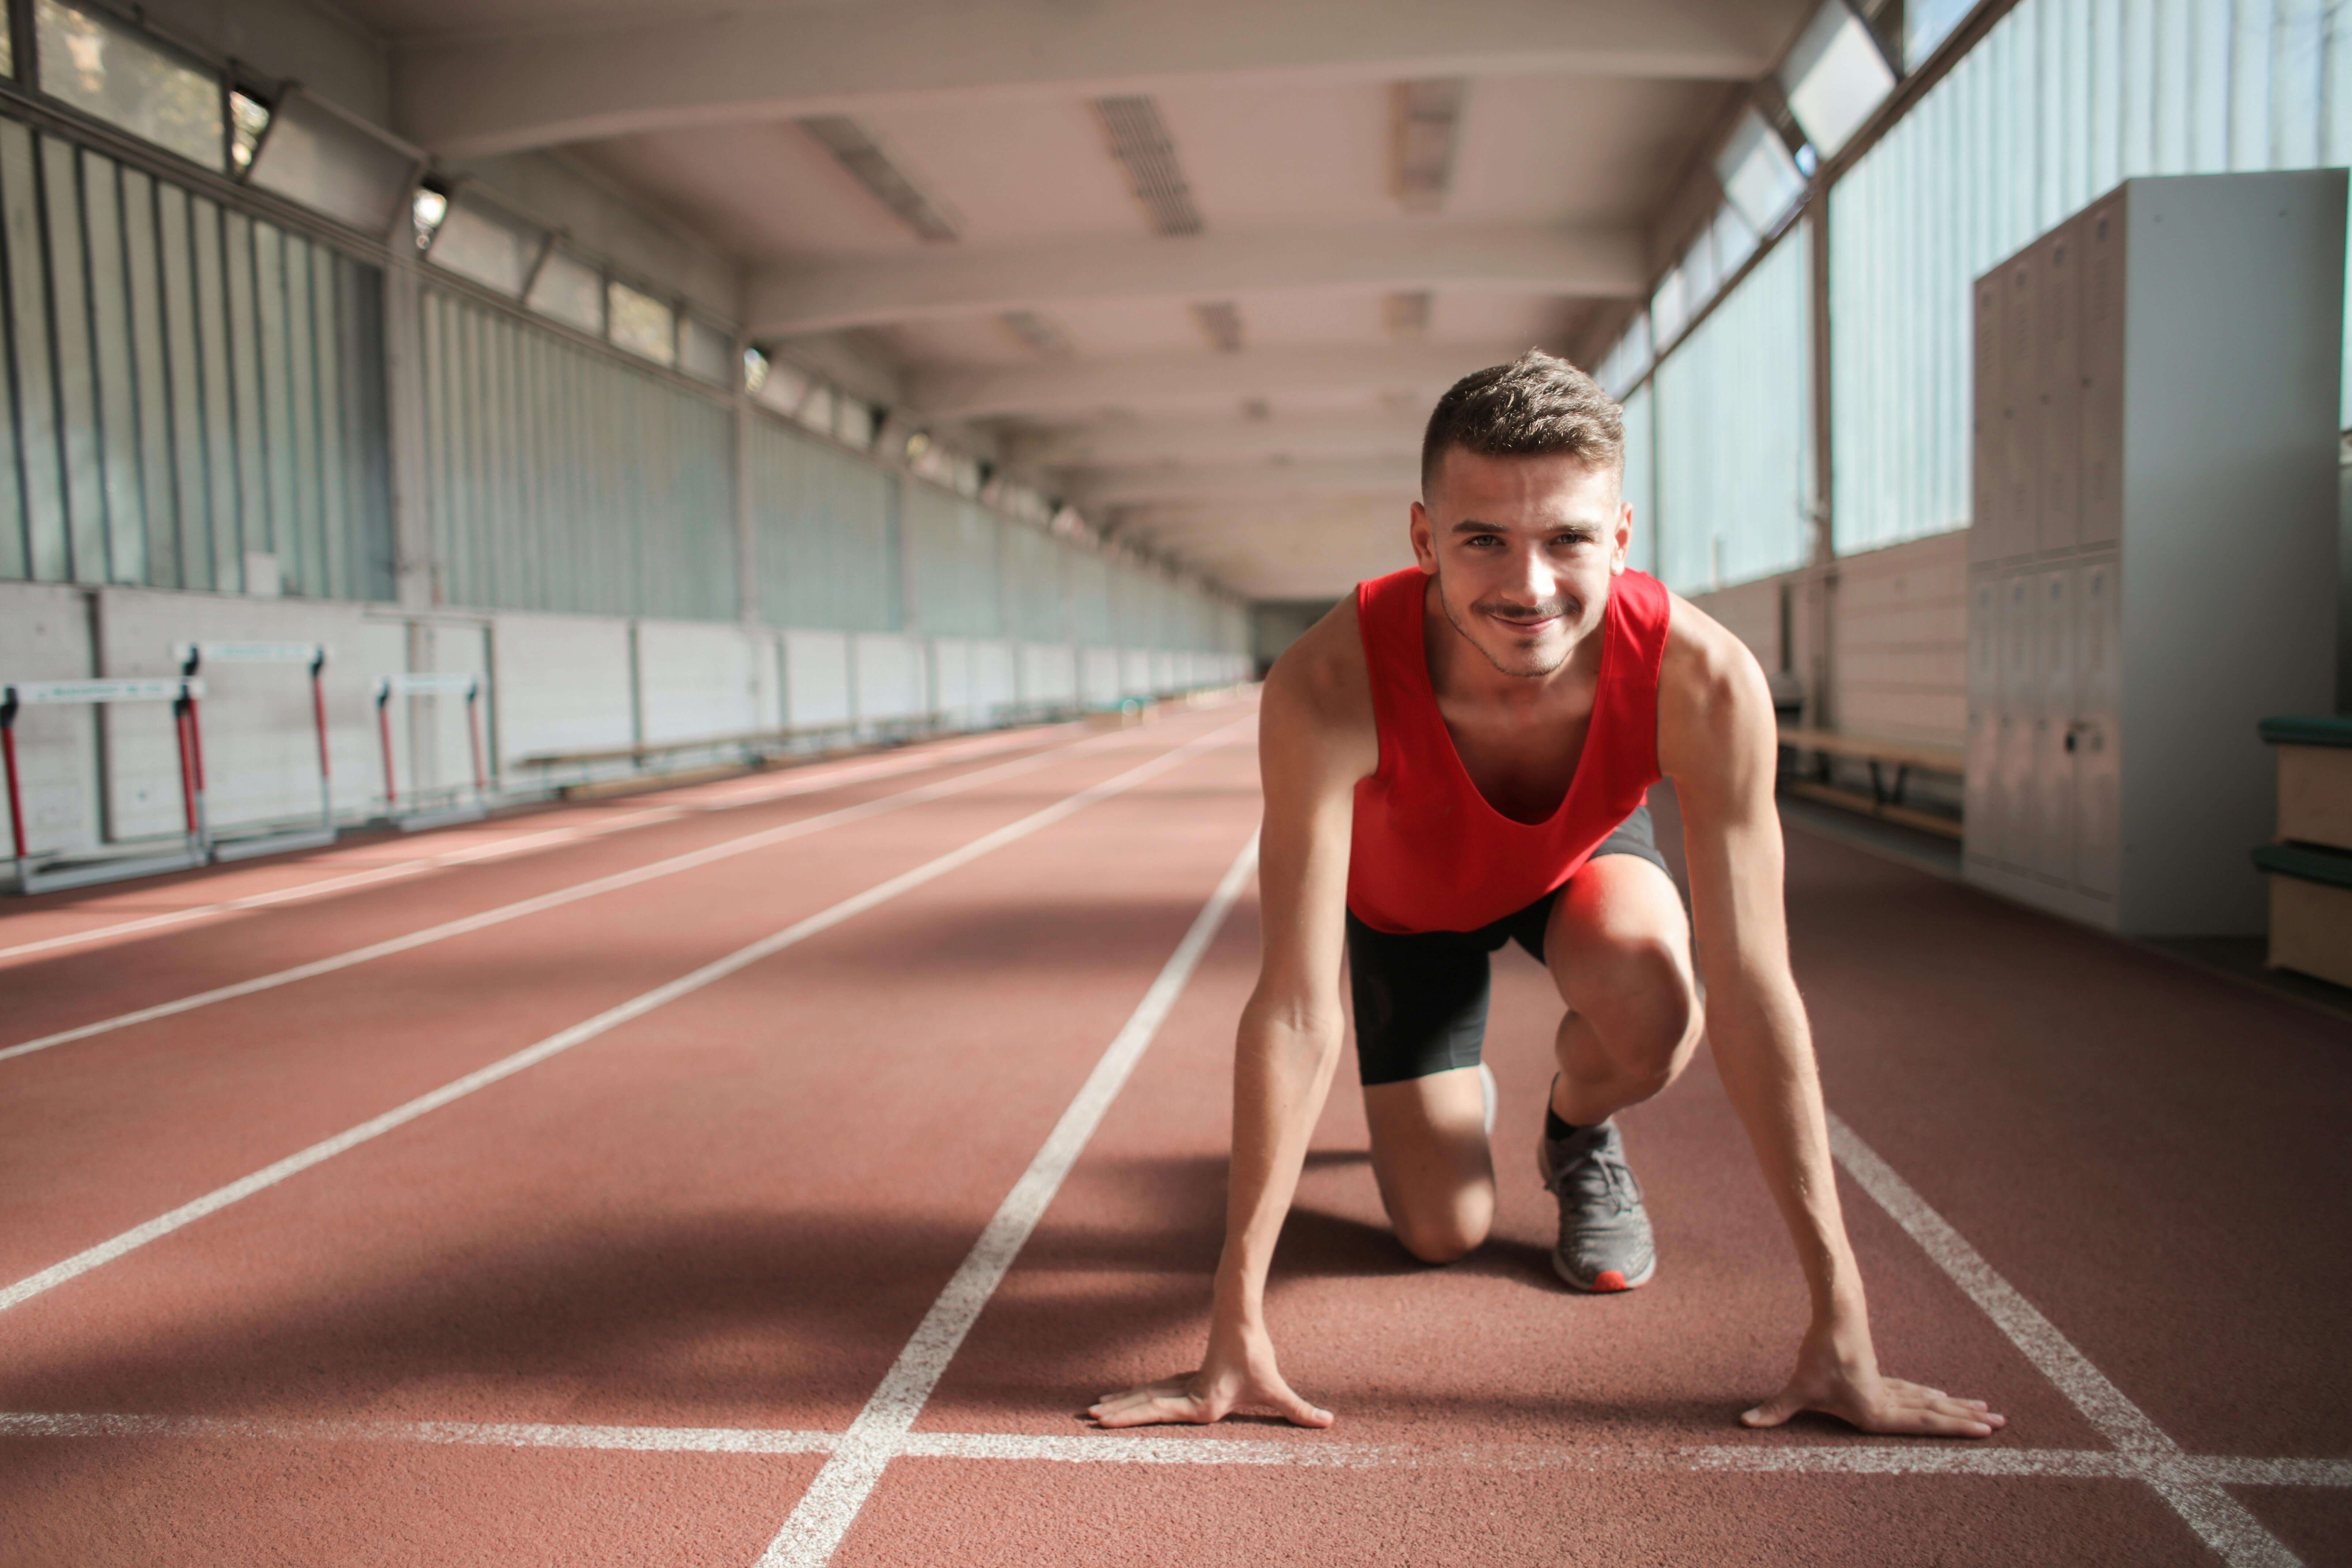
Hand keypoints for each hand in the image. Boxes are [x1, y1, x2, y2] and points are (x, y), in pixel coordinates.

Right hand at [1086, 1320, 1333, 1429]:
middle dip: (1117, 1413)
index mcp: (1201, 1403)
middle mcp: (1186, 1396)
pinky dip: (1134, 1398)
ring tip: (1093, 1411)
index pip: (1159, 1412)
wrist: (1241, 1320)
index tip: (1104, 1419)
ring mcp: (1182, 1386)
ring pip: (1145, 1396)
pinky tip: (1119, 1400)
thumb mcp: (1277, 1390)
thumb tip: (1330, 1423)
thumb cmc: (1257, 1357)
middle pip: (1145, 1404)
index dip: (1130, 1416)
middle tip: (1087, 1418)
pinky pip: (1153, 1392)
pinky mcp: (1185, 1381)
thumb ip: (1300, 1410)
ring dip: (1121, 1404)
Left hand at [1741, 1315, 2005, 1437]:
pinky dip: (1933, 1398)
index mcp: (1876, 1410)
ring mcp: (1888, 1386)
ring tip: (1985, 1412)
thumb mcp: (1797, 1389)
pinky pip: (1915, 1391)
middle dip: (1966, 1420)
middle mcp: (1888, 1400)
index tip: (1983, 1430)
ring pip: (1929, 1400)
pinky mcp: (1882, 1376)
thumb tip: (1743, 1423)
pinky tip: (1942, 1398)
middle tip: (2000, 1423)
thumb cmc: (1817, 1355)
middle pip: (1935, 1411)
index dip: (1953, 1428)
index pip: (1922, 1423)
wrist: (1833, 1317)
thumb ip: (1775, 1410)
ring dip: (1955, 1407)